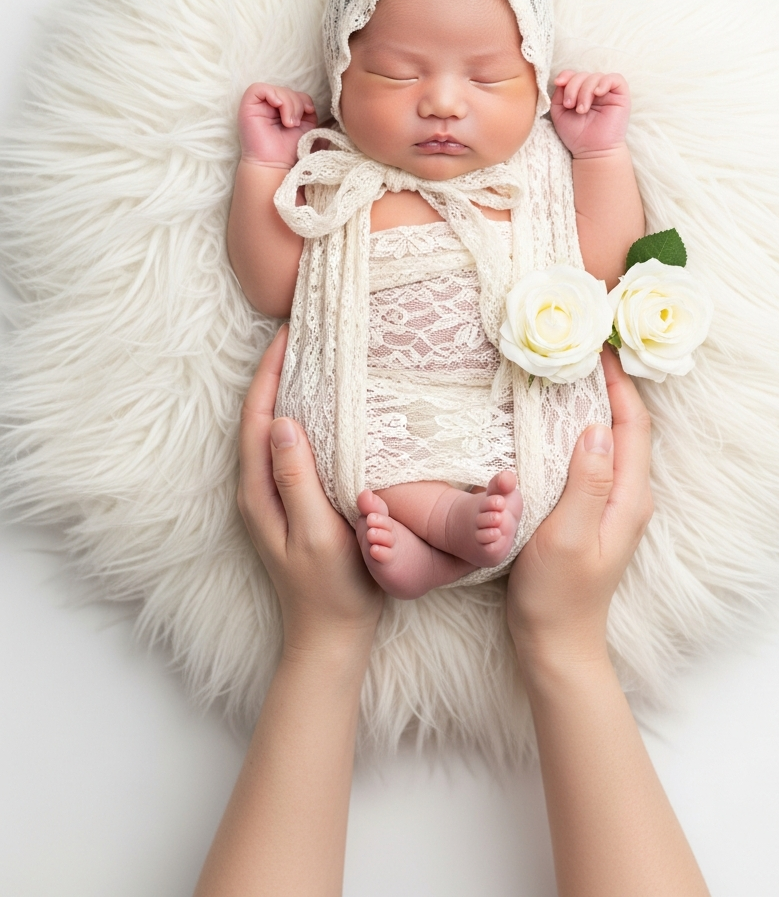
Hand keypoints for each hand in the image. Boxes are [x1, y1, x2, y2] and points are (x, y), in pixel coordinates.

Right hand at [237, 83, 317, 169]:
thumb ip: (307, 111)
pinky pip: (258, 89)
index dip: (303, 100)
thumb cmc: (289, 151)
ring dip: (288, 103)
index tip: (308, 114)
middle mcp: (268, 107)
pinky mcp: (247, 107)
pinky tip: (279, 108)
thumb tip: (308, 103)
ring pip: (276, 89)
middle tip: (294, 124)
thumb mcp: (306, 127)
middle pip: (286, 90)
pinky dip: (274, 95)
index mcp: (281, 111)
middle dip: (297, 104)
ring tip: (289, 123)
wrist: (274, 165)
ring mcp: (257, 106)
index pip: (295, 94)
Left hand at [238, 326, 382, 655]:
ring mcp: (273, 497)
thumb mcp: (315, 532)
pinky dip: (302, 416)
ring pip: (274, 428)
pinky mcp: (292, 503)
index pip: (257, 416)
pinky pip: (291, 446)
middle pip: (260, 415)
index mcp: (258, 492)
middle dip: (276, 370)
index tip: (287, 332)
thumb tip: (281, 421)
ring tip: (312, 356)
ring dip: (287, 389)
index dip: (269, 371)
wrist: (332, 637)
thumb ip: (296, 478)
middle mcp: (258, 489)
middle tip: (302, 331)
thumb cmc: (330, 589)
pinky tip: (324, 407)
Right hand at [506, 348, 652, 665]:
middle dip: (610, 385)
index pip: (632, 426)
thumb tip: (596, 428)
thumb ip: (586, 482)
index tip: (599, 347)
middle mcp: (629, 498)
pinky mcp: (593, 513)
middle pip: (627, 428)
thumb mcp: (568, 536)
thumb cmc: (557, 595)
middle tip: (582, 349)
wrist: (555, 645)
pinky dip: (580, 430)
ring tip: (569, 373)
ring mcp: (612, 506)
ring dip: (595, 405)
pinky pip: (593, 459)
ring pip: (611, 442)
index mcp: (629, 498)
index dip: (620, 384)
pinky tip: (555, 422)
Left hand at [550, 71, 630, 157]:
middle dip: (573, 87)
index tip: (558, 84)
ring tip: (581, 110)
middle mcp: (594, 91)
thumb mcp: (559, 112)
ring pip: (596, 76)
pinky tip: (598, 93)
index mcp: (580, 93)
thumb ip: (559, 94)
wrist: (592, 152)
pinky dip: (604, 83)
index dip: (566, 75)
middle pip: (583, 75)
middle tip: (571, 106)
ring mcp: (608, 93)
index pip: (573, 75)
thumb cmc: (576, 135)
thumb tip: (562, 80)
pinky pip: (615, 79)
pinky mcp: (621, 96)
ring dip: (585, 90)